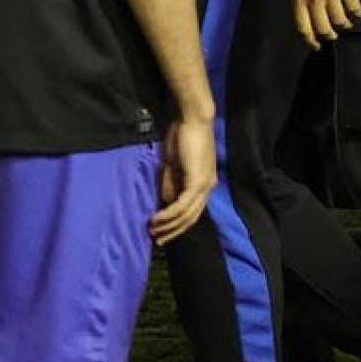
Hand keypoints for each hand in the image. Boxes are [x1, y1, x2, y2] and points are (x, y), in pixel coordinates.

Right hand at [150, 115, 216, 244]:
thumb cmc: (183, 137)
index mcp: (203, 184)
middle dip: (173, 231)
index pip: (192, 211)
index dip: (177, 224)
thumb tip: (165, 201)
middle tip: (157, 240)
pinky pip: (182, 205)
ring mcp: (204, 186)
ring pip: (187, 215)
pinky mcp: (198, 182)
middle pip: (191, 218)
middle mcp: (207, 188)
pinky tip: (157, 219)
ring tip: (153, 232)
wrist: (193, 121)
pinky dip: (169, 214)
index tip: (161, 231)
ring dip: (169, 226)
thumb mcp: (174, 164)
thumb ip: (171, 182)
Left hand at [288, 0, 360, 48]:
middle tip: (333, 36)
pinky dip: (357, 12)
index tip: (316, 45)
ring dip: (344, 25)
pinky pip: (353, 5)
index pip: (302, 26)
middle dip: (329, 35)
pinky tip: (358, 13)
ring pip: (339, 19)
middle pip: (322, 27)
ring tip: (346, 24)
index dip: (310, 40)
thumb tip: (306, 14)